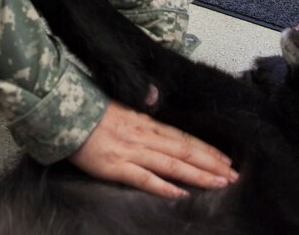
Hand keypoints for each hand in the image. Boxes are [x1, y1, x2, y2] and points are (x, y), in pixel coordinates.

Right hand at [67, 100, 238, 198]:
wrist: (65, 111)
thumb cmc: (92, 110)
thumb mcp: (123, 105)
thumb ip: (143, 112)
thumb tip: (158, 105)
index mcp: (146, 122)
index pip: (184, 138)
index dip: (207, 150)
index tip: (226, 160)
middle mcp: (144, 136)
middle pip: (185, 151)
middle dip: (212, 164)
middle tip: (234, 175)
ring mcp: (131, 152)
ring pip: (172, 164)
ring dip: (198, 175)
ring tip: (219, 184)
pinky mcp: (115, 166)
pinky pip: (143, 178)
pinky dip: (163, 186)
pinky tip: (181, 194)